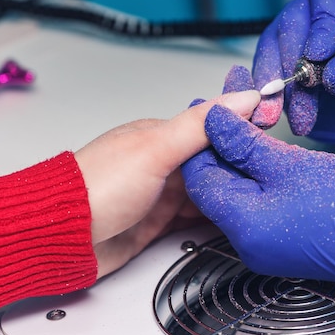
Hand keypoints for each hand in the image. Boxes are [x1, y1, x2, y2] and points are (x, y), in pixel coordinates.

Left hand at [75, 66, 259, 277]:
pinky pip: (194, 219)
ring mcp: (159, 195)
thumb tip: (244, 97)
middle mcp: (162, 164)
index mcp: (161, 136)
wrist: (61, 238)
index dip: (243, 135)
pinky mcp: (157, 224)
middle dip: (239, 170)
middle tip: (272, 179)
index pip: (213, 131)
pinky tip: (232, 221)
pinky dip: (214, 220)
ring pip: (206, 193)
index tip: (272, 141)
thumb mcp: (156, 148)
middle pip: (212, 164)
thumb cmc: (97, 189)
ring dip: (228, 196)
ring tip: (260, 201)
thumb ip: (201, 125)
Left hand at [182, 106, 334, 303]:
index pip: (200, 178)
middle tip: (231, 109)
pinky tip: (267, 150)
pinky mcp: (286, 238)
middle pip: (217, 185)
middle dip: (221, 144)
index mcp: (244, 226)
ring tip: (251, 122)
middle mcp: (249, 242)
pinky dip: (259, 174)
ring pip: (239, 192)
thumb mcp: (291, 164)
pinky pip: (260, 202)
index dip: (199, 138)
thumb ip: (245, 143)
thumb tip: (216, 122)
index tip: (204, 107)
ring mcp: (268, 243)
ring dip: (241, 156)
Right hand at [252, 0, 334, 150]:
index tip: (319, 55)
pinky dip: (269, 95)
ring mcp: (295, 36)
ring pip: (273, 43)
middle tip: (307, 101)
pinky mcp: (276, 59)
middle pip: (295, 18)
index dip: (324, 16)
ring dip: (281, 85)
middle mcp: (321, 13)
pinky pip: (262, 68)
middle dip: (296, 63)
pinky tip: (280, 113)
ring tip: (301, 117)